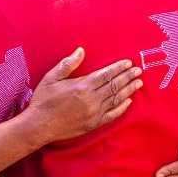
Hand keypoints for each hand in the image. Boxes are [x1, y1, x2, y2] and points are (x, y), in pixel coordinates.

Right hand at [24, 48, 141, 144]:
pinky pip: (112, 115)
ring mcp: (94, 113)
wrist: (39, 125)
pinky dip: (122, 108)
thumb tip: (80, 51)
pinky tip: (128, 102)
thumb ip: (68, 64)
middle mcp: (91, 99)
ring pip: (116, 99)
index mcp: (82, 86)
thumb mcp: (51, 78)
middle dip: (128, 77)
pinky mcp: (93, 124)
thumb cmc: (43, 100)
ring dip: (129, 90)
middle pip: (114, 85)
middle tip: (139, 71)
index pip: (106, 74)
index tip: (128, 63)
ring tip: (138, 83)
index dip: (118, 68)